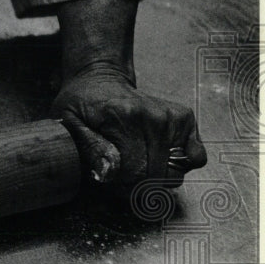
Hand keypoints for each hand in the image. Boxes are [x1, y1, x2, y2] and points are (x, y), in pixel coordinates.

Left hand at [51, 63, 206, 193]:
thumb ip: (87, 148)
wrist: (99, 78)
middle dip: (136, 184)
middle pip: (156, 175)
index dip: (120, 185)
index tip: (108, 178)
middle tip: (120, 174)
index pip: (134, 171)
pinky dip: (179, 165)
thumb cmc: (81, 104)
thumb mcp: (68, 123)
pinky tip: (158, 157)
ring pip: (175, 172)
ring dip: (155, 177)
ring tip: (136, 164)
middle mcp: (153, 116)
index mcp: (123, 117)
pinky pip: (195, 158)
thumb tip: (108, 172)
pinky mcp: (185, 118)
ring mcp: (172, 117)